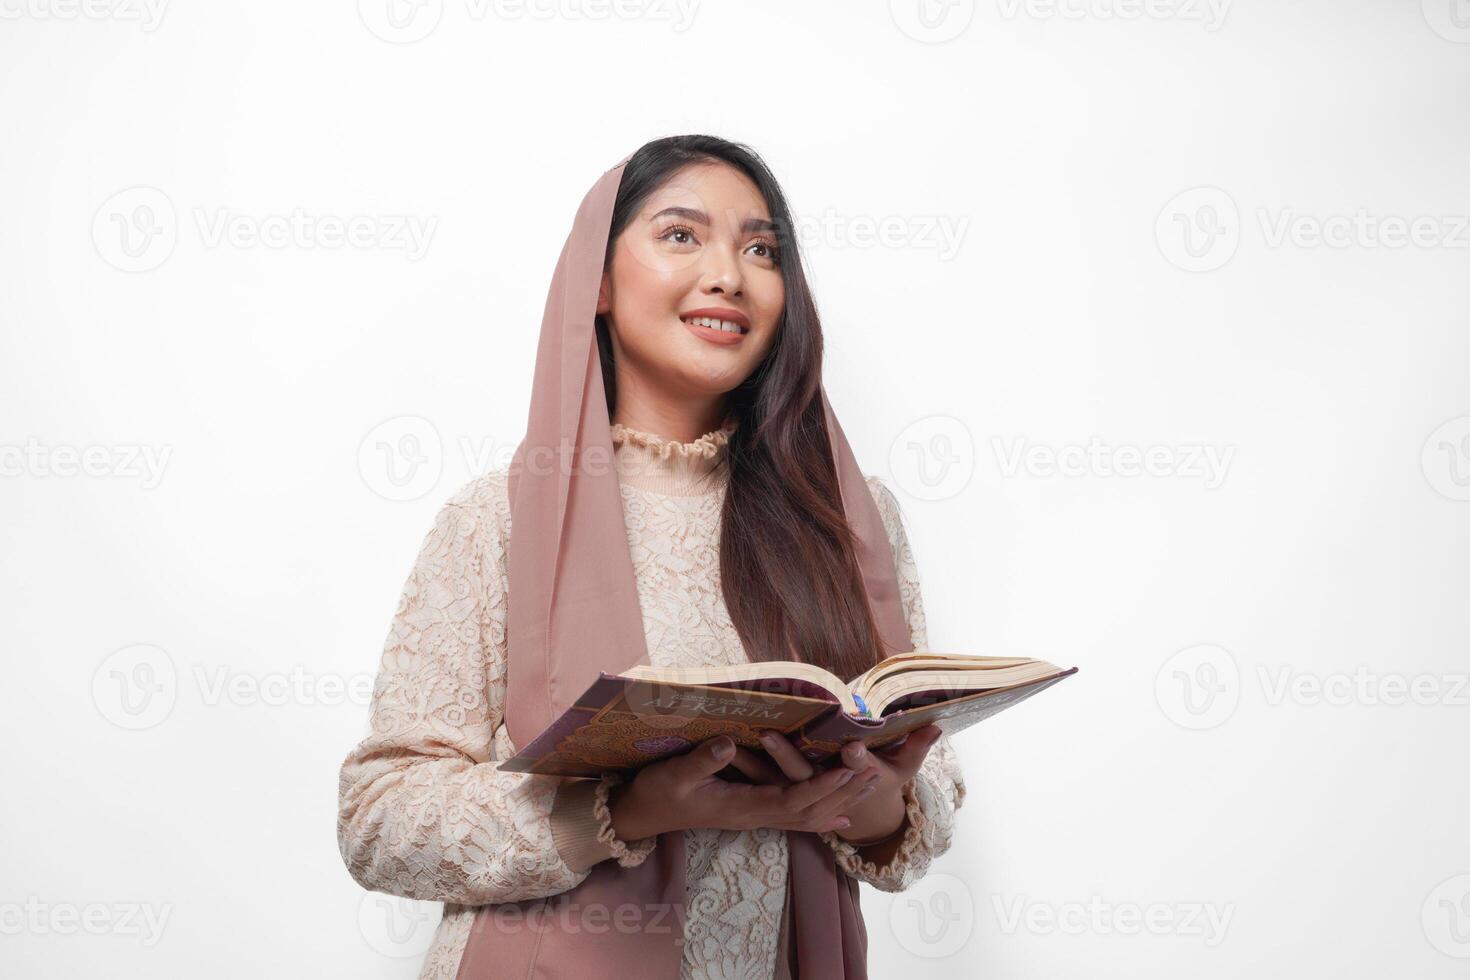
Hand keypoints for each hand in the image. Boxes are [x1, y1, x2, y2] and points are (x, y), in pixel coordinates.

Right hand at [606, 733, 884, 839]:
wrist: (644, 814)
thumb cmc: (658, 792)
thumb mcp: (674, 775)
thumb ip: (702, 761)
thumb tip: (730, 742)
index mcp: (743, 807)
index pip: (794, 799)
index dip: (824, 785)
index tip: (850, 768)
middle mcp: (755, 815)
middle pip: (811, 811)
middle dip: (844, 793)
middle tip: (876, 771)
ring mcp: (754, 816)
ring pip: (807, 816)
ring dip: (840, 800)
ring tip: (869, 783)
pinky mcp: (751, 812)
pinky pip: (794, 817)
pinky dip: (822, 815)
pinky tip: (841, 816)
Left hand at [743, 724, 944, 844]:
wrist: (872, 808)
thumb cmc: (889, 779)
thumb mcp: (905, 766)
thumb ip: (918, 746)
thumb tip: (937, 723)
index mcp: (854, 782)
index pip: (849, 773)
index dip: (848, 766)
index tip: (844, 749)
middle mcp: (826, 790)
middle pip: (805, 778)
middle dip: (786, 758)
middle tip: (768, 733)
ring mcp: (806, 792)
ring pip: (778, 781)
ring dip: (758, 763)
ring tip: (735, 740)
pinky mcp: (790, 790)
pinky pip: (766, 781)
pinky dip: (751, 768)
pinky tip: (730, 749)